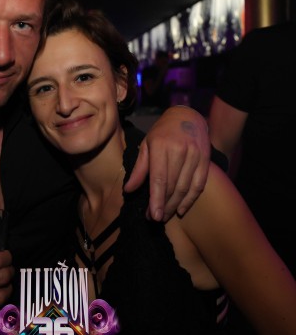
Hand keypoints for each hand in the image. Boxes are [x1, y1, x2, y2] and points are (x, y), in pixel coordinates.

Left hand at [124, 106, 209, 220]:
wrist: (187, 116)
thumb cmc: (162, 132)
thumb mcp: (146, 145)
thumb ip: (139, 169)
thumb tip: (128, 190)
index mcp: (161, 146)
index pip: (159, 178)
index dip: (156, 199)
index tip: (153, 215)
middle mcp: (180, 151)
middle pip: (172, 186)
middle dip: (163, 205)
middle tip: (155, 218)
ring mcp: (195, 155)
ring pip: (185, 188)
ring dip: (175, 205)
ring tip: (165, 216)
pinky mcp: (205, 160)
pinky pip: (199, 185)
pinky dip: (190, 200)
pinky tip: (181, 209)